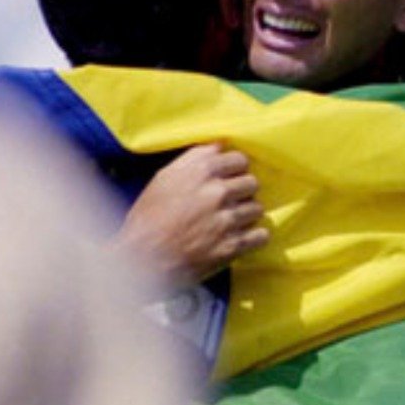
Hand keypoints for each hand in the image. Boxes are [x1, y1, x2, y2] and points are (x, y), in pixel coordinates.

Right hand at [115, 143, 268, 284]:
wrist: (143, 259)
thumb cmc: (149, 217)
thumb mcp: (164, 178)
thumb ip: (195, 158)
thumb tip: (221, 145)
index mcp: (201, 171)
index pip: (240, 159)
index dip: (235, 169)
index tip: (229, 178)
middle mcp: (217, 192)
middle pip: (252, 183)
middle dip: (242, 191)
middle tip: (228, 202)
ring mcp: (227, 220)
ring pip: (257, 208)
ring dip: (246, 215)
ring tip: (229, 222)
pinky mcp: (233, 245)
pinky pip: (262, 235)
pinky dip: (254, 237)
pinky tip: (240, 237)